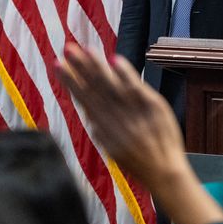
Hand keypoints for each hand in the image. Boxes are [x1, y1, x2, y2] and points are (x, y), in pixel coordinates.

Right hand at [57, 45, 222, 223]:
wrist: (165, 173)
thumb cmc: (140, 163)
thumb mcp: (113, 151)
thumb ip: (101, 133)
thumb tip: (91, 117)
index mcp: (104, 128)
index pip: (84, 99)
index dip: (71, 82)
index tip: (57, 65)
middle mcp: (116, 119)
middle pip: (95, 89)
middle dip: (80, 69)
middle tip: (66, 49)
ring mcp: (135, 113)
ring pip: (113, 86)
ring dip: (98, 67)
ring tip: (85, 50)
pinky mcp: (153, 108)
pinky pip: (137, 89)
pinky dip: (125, 75)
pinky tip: (115, 60)